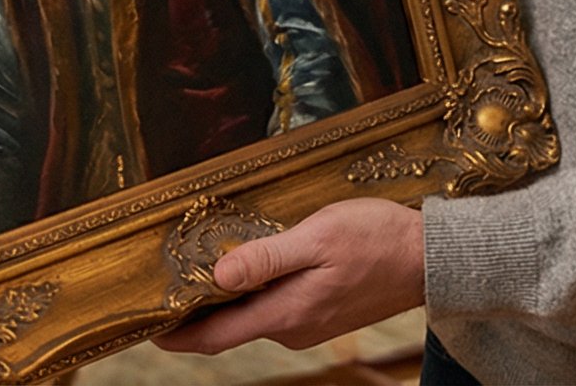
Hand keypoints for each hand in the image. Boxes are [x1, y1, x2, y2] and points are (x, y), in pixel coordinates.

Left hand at [154, 198, 423, 354]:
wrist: (430, 258)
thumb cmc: (377, 240)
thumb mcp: (318, 237)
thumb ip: (267, 258)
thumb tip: (219, 277)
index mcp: (285, 314)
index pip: (215, 338)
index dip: (176, 336)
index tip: (146, 329)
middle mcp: (292, 328)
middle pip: (230, 327)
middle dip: (199, 310)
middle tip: (169, 282)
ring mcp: (308, 325)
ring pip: (254, 315)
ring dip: (230, 297)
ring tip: (206, 265)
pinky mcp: (321, 314)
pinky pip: (276, 308)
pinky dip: (257, 292)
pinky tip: (254, 265)